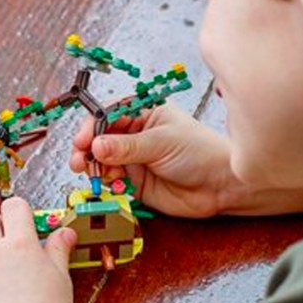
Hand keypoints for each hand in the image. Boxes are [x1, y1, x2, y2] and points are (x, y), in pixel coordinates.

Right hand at [70, 103, 237, 217]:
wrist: (223, 187)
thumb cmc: (200, 153)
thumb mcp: (161, 143)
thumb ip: (127, 147)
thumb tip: (95, 146)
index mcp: (144, 114)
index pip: (108, 114)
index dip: (91, 126)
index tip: (82, 140)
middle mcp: (135, 135)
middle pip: (99, 137)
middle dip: (86, 148)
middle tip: (79, 159)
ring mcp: (133, 159)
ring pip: (100, 159)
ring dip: (92, 165)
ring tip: (90, 171)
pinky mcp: (134, 182)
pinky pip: (110, 179)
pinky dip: (104, 181)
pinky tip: (110, 182)